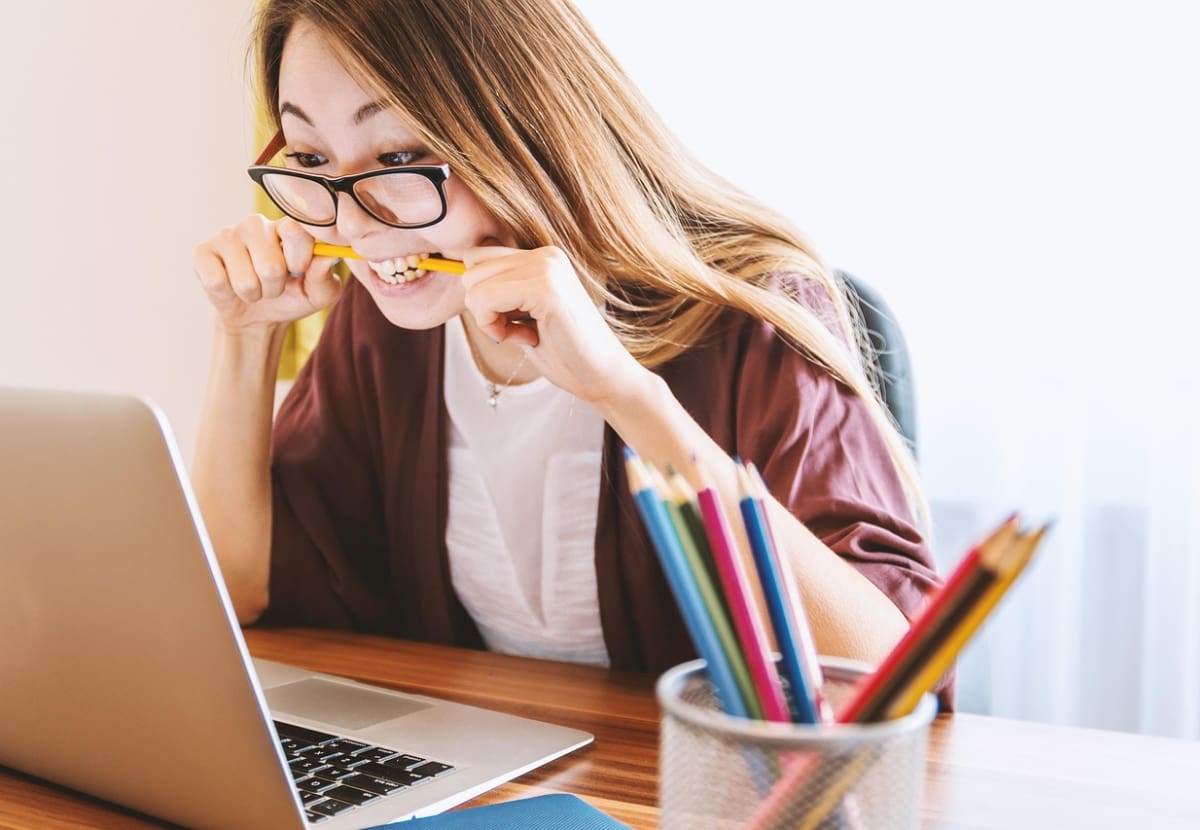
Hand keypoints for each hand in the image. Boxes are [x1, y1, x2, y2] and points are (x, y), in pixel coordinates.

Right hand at [193, 214, 342, 331]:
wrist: (257, 316)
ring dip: (253, 294)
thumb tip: (327, 258)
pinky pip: (217, 282)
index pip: (296, 231)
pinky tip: (230, 285)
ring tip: (253, 288)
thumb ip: (325, 278)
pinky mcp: (203, 252)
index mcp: (287, 227)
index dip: (299, 260)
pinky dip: (228, 295)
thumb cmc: (291, 297)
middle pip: (270, 266)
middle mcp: (257, 224)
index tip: (298, 271)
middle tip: (272, 285)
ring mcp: (228, 235)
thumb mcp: (317, 294)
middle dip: (274, 288)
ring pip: (245, 280)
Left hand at [460, 243, 646, 403]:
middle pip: (471, 269)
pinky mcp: (545, 288)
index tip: (512, 321)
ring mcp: (547, 268)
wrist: (603, 377)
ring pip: (474, 285)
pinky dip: (494, 327)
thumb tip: (461, 275)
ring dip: (489, 319)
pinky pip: (485, 300)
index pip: (478, 258)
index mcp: (543, 257)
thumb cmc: (564, 353)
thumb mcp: (525, 314)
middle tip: (518, 330)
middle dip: (483, 307)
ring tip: (525, 333)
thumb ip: (501, 291)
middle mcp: (545, 255)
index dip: (483, 296)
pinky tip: (526, 338)